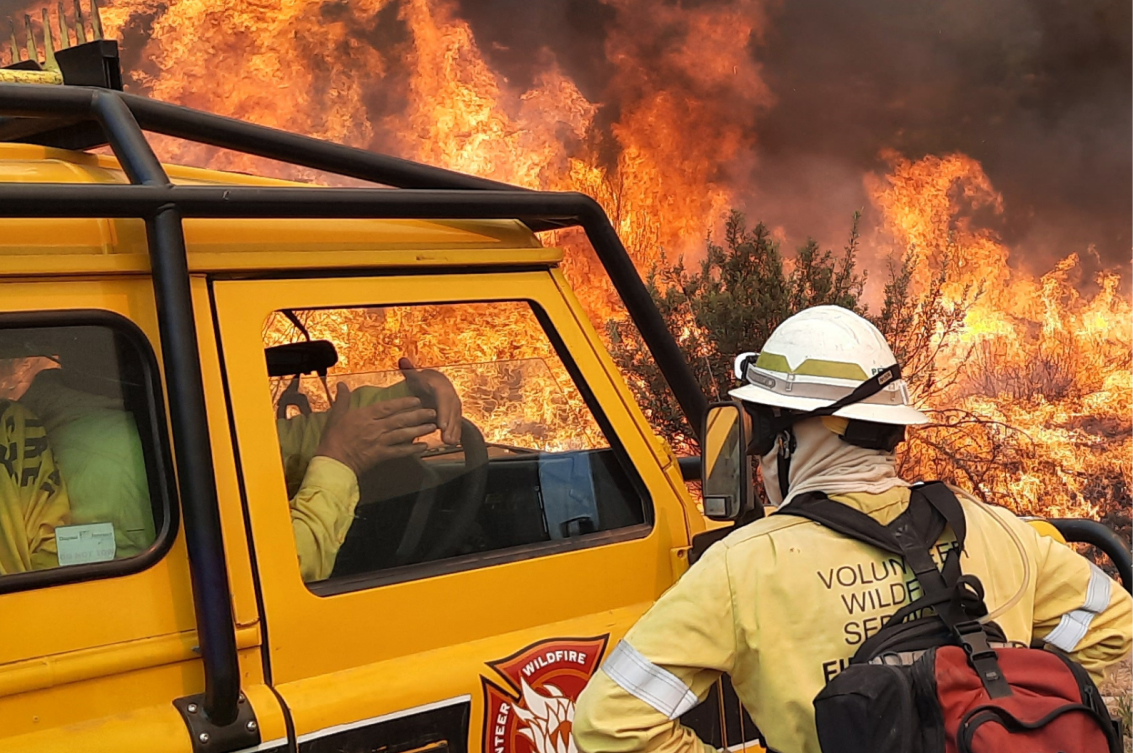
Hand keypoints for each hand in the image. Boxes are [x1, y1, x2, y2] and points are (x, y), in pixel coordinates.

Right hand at [314, 383, 436, 475]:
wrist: (332, 462)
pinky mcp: (380, 455)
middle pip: (400, 419)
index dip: (403, 403)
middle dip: (418, 415)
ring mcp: (379, 442)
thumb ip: (342, 399)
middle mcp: (374, 427)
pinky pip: (399, 451)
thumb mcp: (336, 416)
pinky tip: (423, 447)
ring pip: (402, 434)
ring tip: (432, 427)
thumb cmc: (333, 439)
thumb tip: (341, 384)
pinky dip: (412, 449)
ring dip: (419, 430)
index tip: (416, 400)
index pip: (387, 407)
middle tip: (432, 412)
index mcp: (364, 416)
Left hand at [399, 357, 461, 444]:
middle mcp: (450, 395)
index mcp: (440, 385)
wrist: (434, 381)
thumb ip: (409, 370)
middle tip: (446, 438)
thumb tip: (402, 360)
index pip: (444, 399)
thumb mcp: (414, 375)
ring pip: (456, 418)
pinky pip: (456, 422)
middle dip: (450, 425)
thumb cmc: (422, 381)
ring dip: (454, 431)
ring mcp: (454, 404)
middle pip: (452, 411)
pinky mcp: (454, 412)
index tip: (440, 424)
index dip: (443, 412)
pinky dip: (456, 432)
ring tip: (449, 442)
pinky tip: (453, 442)